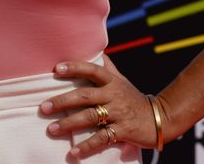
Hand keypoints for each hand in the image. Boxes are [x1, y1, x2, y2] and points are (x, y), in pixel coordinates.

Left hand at [39, 54, 161, 157]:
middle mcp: (114, 95)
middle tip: (44, 107)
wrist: (160, 118)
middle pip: (85, 96)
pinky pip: (102, 138)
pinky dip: (87, 146)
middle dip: (63, 101)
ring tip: (51, 129)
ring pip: (90, 117)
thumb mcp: (122, 81)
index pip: (92, 70)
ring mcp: (118, 113)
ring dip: (69, 123)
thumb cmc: (134, 98)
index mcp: (112, 82)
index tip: (56, 68)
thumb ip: (109, 68)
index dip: (75, 67)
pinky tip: (73, 152)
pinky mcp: (123, 131)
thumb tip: (99, 52)